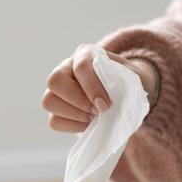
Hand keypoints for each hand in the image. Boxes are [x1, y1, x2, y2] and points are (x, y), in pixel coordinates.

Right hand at [42, 44, 157, 132]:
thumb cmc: (128, 84)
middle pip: (55, 81)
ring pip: (49, 101)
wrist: (126, 94)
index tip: (105, 105)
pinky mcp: (57, 109)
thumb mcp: (132, 78)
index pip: (81, 67)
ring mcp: (58, 90)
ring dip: (74, 115)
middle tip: (98, 112)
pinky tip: (89, 124)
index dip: (91, 87)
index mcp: (85, 55)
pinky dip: (72, 126)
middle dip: (78, 101)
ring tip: (94, 118)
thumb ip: (124, 85)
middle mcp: (66, 68)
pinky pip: (54, 121)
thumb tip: (109, 105)